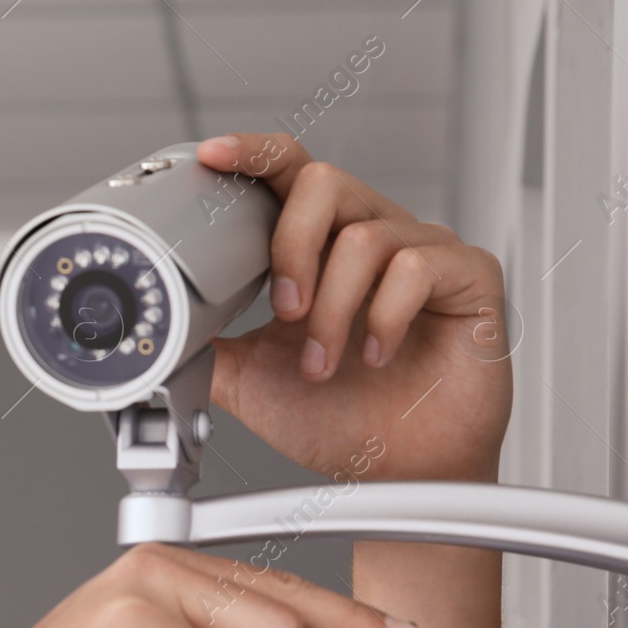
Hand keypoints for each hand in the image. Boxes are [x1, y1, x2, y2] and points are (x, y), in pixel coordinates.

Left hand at [196, 133, 512, 483]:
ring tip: (322, 363)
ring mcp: (424, 251)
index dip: (252, 154)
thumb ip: (206, 347)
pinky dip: (384, 316)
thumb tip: (158, 331)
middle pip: (323, 181)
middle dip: (291, 247)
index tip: (210, 156)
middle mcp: (370, 235)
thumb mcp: (250, 379)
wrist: (397, 473)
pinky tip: (376, 355)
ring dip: (332, 310)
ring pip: (365, 236)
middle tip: (284, 312)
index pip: (287, 172)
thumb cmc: (338, 418)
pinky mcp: (470, 276)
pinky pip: (420, 265)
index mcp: (318, 246)